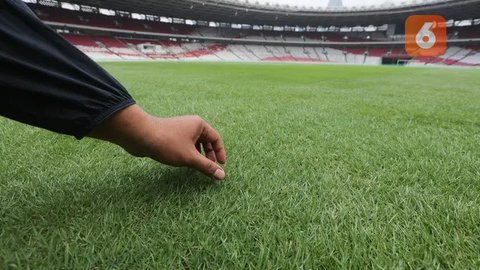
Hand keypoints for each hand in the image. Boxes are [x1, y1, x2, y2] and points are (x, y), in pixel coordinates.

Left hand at [89, 105, 226, 179]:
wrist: (140, 135)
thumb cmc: (167, 143)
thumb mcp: (190, 157)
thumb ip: (206, 166)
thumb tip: (222, 175)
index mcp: (199, 125)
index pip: (216, 138)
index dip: (220, 152)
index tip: (221, 165)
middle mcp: (191, 125)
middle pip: (206, 140)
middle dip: (209, 155)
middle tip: (209, 168)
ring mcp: (180, 129)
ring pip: (195, 143)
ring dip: (198, 155)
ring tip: (197, 167)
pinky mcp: (170, 135)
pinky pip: (185, 144)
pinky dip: (188, 153)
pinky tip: (184, 162)